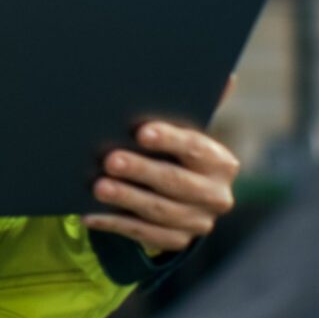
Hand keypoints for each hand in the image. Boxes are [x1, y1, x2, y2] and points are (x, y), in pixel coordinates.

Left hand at [86, 73, 240, 254]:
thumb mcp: (189, 134)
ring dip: (126, 199)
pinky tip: (91, 214)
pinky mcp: (178, 241)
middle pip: (175, 183)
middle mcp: (215, 195)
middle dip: (141, 171)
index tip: (141, 132)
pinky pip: (144, 234)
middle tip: (110, 160)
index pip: (196, 148)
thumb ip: (202, 106)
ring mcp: (198, 222)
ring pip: (158, 211)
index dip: (169, 140)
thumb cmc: (179, 155)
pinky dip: (115, 224)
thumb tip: (227, 76)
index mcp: (221, 162)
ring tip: (98, 187)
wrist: (186, 201)